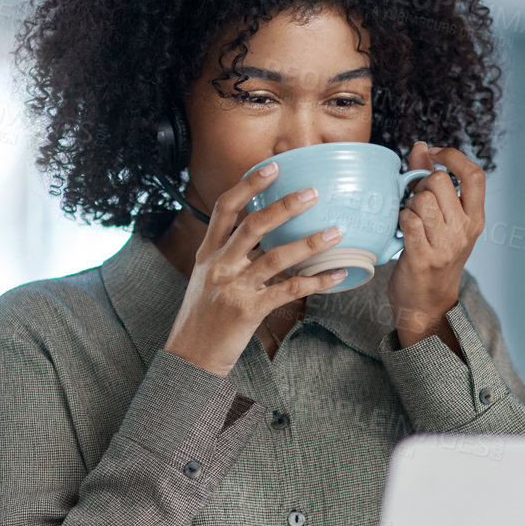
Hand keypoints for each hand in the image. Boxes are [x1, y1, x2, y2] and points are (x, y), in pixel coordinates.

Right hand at [161, 162, 348, 376]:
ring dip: (309, 243)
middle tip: (312, 193)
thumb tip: (258, 236)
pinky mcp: (248, 311)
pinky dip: (315, 282)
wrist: (189, 358)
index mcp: (208, 254)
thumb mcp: (206, 279)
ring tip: (335, 233)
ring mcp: (233, 288)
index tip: (271, 167)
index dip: (247, 185)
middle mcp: (219, 266)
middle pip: (253, 226)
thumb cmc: (201, 318)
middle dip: (284, 206)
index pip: (224, 209)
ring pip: (275, 257)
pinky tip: (336, 275)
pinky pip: (288, 291)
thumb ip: (227, 256)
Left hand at [386, 142, 485, 354]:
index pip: (474, 175)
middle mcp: (464, 230)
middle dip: (422, 186)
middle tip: (418, 203)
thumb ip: (431, 181)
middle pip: (439, 182)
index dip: (453, 156)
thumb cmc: (434, 256)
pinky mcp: (423, 256)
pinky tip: (404, 231)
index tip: (436, 153)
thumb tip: (421, 146)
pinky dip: (401, 221)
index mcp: (475, 218)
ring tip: (411, 220)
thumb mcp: (444, 220)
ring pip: (421, 199)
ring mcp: (445, 245)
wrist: (427, 302)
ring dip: (409, 205)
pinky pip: (408, 220)